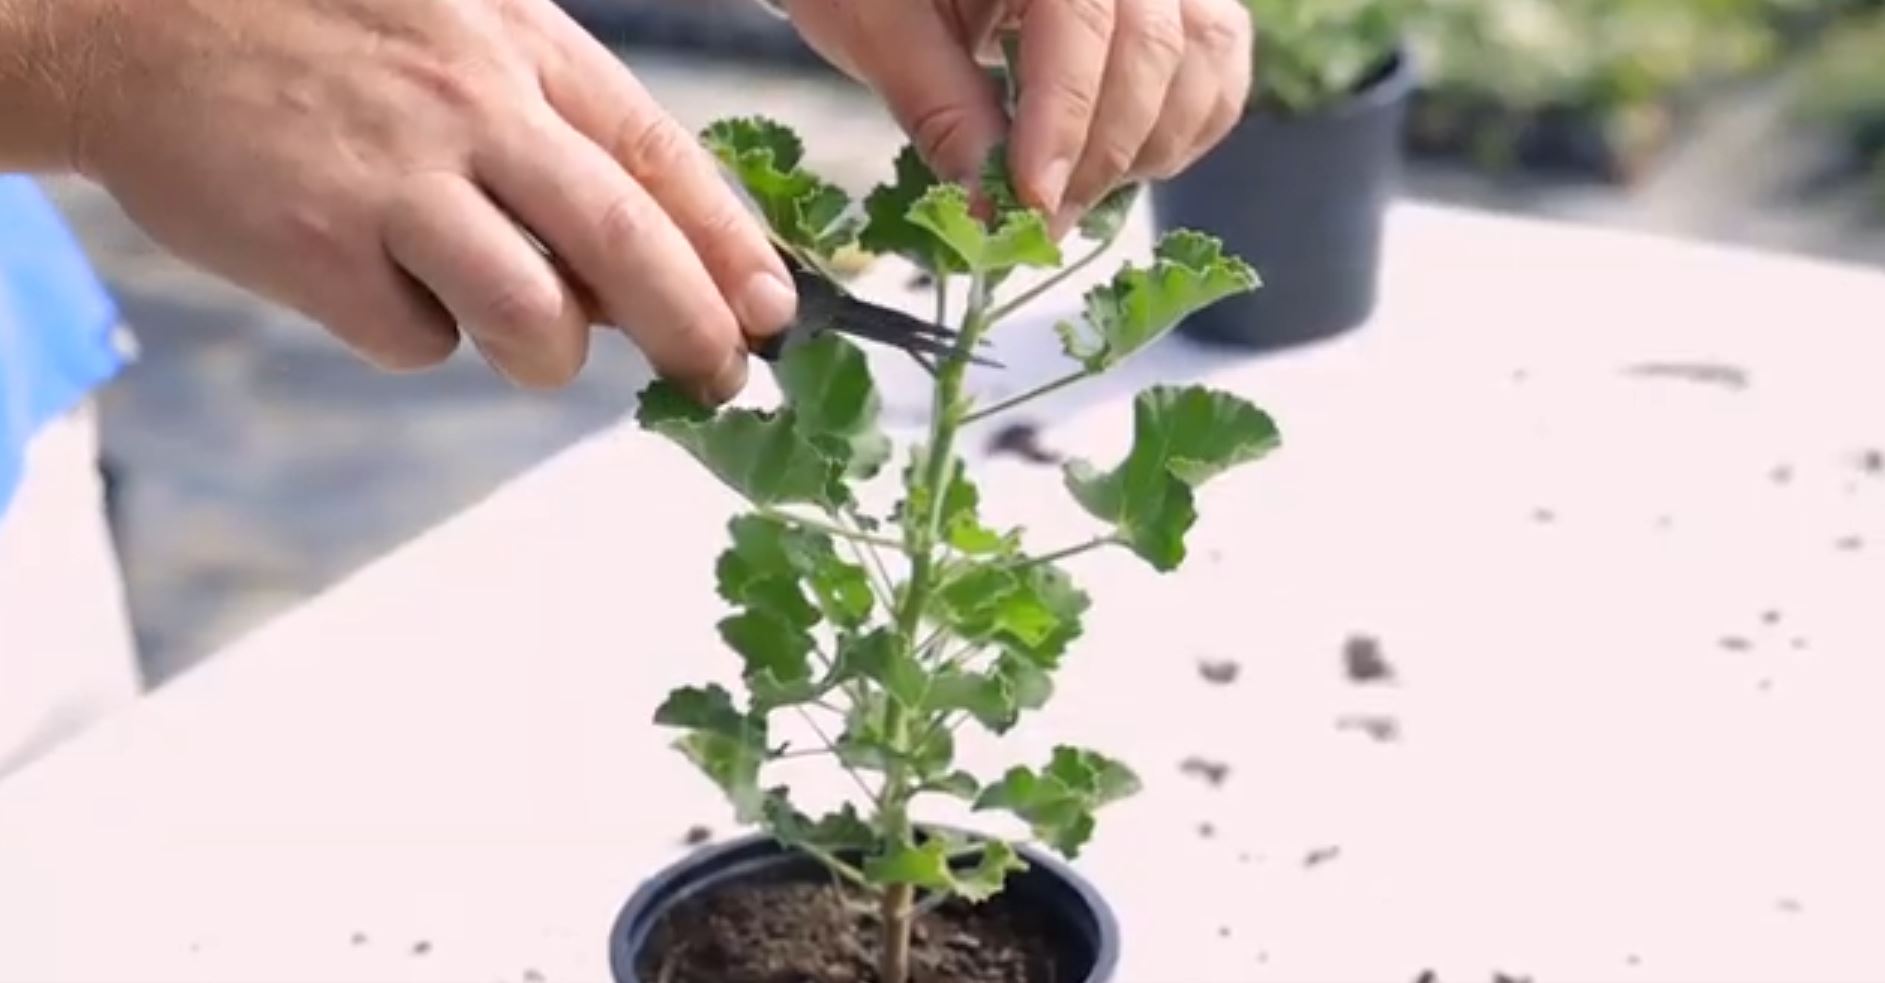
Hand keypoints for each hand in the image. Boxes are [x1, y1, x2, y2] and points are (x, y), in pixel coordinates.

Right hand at [56, 0, 796, 399]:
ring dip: (550, 356)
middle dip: (694, 331)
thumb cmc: (316, 28)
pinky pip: (417, 340)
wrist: (126, 16)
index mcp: (518, 45)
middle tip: (722, 381)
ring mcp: (393, 182)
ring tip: (524, 342)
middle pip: (627, 247)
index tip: (774, 309)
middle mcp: (470, 108)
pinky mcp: (318, 251)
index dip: (731, 244)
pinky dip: (418, 335)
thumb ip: (549, 124)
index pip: (661, 156)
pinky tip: (374, 281)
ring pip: (536, 319)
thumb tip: (637, 259)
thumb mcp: (456, 27)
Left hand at [785, 0, 1252, 231]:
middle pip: (1154, 45)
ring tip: (1072, 197)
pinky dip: (1187, 123)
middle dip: (1098, 153)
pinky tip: (1125, 164)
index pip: (1080, 18)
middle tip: (1037, 225)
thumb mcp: (877, 26)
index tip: (1029, 202)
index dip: (1064, 119)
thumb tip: (989, 209)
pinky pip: (1219, 57)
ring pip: (1204, 52)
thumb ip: (941, 109)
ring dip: (1148, 145)